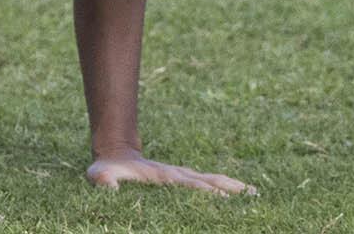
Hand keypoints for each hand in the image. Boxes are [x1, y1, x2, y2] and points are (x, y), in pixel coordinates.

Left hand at [86, 152, 256, 196]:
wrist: (115, 155)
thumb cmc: (107, 170)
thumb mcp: (99, 175)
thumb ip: (102, 180)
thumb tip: (106, 185)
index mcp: (164, 177)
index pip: (189, 185)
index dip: (204, 191)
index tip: (223, 198)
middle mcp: (178, 176)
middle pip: (208, 182)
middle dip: (228, 190)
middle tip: (251, 197)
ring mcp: (182, 177)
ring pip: (212, 182)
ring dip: (232, 188)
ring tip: (255, 194)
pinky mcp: (183, 181)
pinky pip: (208, 184)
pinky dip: (225, 188)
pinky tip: (240, 194)